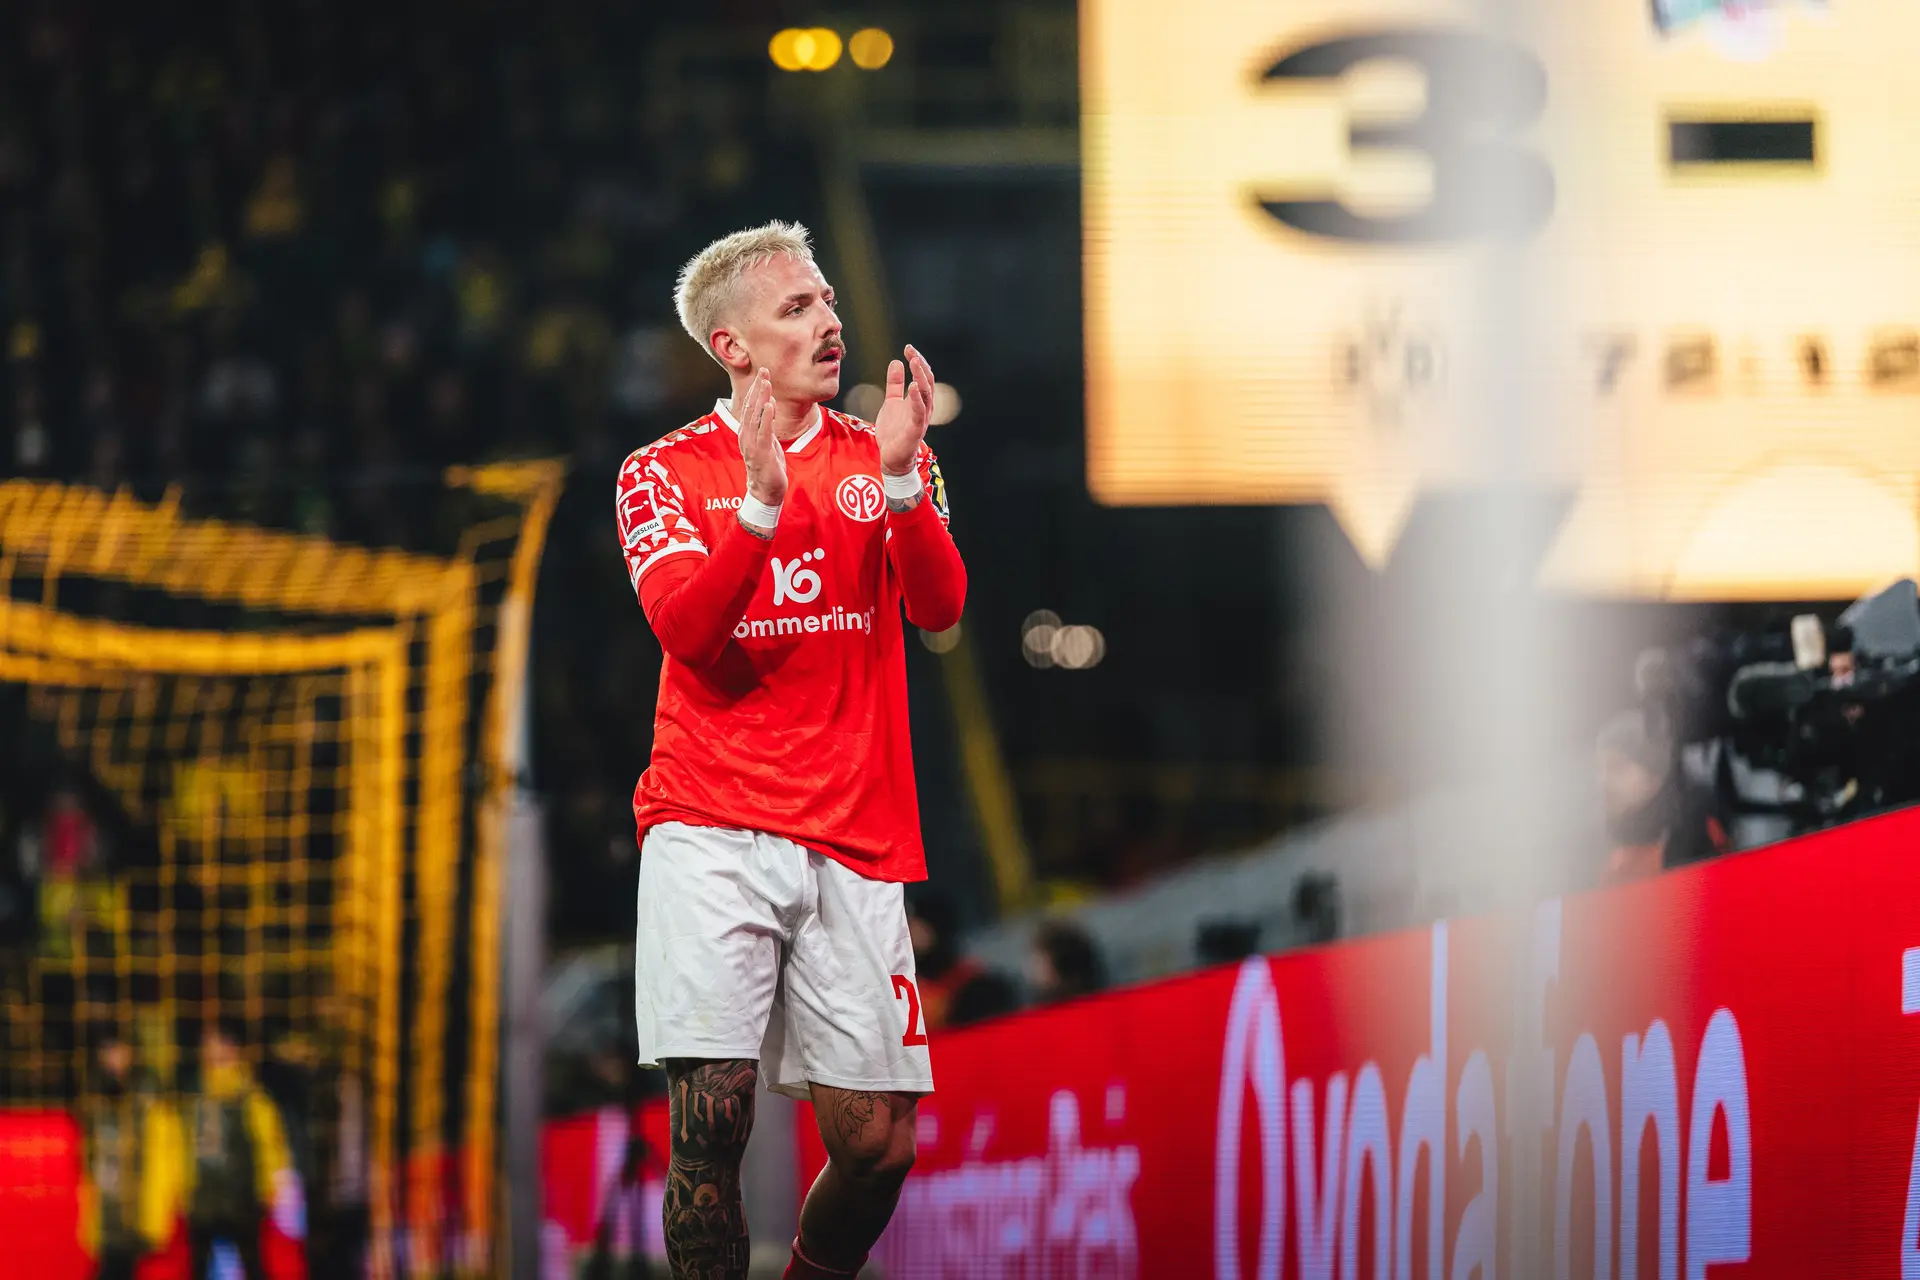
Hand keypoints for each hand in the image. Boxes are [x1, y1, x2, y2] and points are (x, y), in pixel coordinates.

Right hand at [737, 367, 786, 507]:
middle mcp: (746, 435)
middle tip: (764, 371)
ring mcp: (752, 444)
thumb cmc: (767, 466)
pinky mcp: (761, 452)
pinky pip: (763, 432)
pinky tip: (769, 405)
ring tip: (766, 382)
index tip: (762, 374)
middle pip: (751, 407)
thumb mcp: (768, 441)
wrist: (765, 490)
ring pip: (756, 416)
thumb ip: (767, 424)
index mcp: (747, 432)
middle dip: (758, 388)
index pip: (750, 407)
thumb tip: (770, 404)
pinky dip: (766, 417)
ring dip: (761, 397)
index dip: (755, 389)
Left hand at [875, 344, 933, 476]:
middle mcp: (924, 407)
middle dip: (920, 365)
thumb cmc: (894, 431)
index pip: (923, 376)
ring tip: (914, 362)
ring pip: (926, 394)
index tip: (908, 348)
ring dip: (921, 377)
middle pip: (928, 382)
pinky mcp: (916, 429)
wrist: (891, 457)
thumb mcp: (891, 402)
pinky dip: (917, 398)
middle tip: (911, 351)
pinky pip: (919, 412)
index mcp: (920, 400)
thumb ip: (894, 384)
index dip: (917, 361)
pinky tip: (913, 386)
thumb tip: (896, 362)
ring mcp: (922, 418)